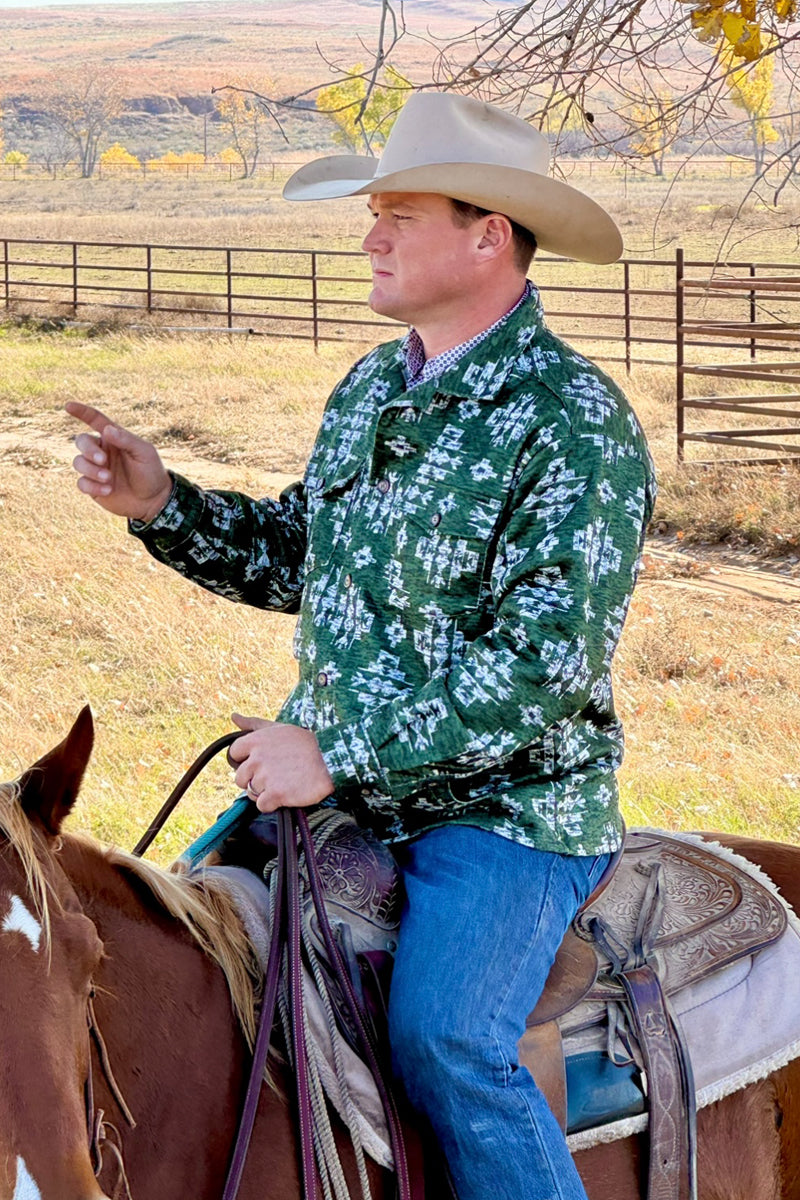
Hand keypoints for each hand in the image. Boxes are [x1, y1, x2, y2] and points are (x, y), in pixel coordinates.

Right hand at [66, 401, 172, 522]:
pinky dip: (92, 486)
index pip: (95, 420)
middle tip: (103, 461)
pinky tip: (108, 490)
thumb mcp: (144, 453)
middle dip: (89, 450)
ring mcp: (95, 469)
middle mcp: (101, 451)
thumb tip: (107, 429)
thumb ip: (126, 440)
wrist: (153, 500)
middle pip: (81, 441)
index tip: (68, 406)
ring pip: (78, 462)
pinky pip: (81, 482)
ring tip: (108, 479)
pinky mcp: (92, 486)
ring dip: (91, 470)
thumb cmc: (151, 472)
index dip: (81, 412)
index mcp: (113, 438)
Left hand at [228, 714, 333, 811]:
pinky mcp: (275, 794)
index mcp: (255, 741)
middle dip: (253, 779)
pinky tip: (285, 793)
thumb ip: (253, 724)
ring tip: (283, 782)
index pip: (234, 754)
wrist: (330, 760)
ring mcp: (265, 777)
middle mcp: (257, 759)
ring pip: (251, 792)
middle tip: (275, 774)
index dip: (245, 760)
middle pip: (240, 778)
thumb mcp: (279, 728)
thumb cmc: (305, 743)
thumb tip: (234, 716)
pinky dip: (272, 803)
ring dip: (265, 791)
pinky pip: (262, 805)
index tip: (261, 761)